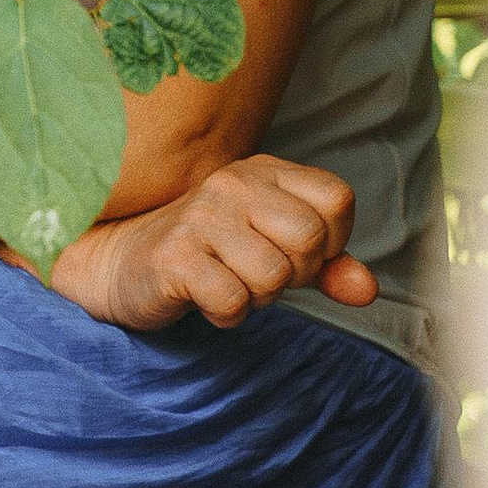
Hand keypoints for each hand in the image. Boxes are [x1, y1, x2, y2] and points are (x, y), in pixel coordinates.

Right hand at [49, 155, 377, 333]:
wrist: (120, 263)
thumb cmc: (207, 254)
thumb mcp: (272, 248)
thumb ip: (326, 265)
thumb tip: (368, 290)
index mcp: (263, 171)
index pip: (337, 200)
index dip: (330, 242)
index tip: (294, 255)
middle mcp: (234, 183)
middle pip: (309, 239)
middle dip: (294, 275)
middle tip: (258, 276)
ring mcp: (201, 217)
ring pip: (273, 275)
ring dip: (258, 298)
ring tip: (229, 284)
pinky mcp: (174, 256)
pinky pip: (232, 301)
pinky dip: (227, 315)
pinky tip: (205, 300)